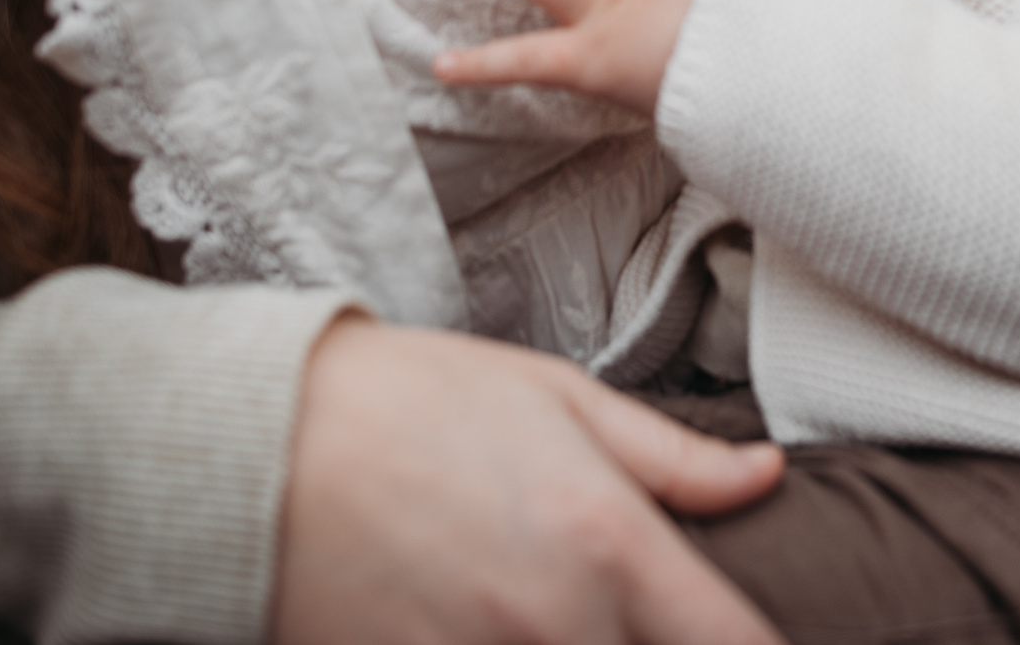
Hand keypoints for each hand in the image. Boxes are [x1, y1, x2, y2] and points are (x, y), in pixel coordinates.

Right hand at [271, 319, 785, 644]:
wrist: (251, 447)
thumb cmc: (410, 404)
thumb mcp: (557, 399)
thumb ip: (673, 460)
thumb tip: (768, 477)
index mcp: (611, 545)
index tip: (751, 642)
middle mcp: (558, 628)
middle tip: (642, 619)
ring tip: (554, 622)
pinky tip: (495, 633)